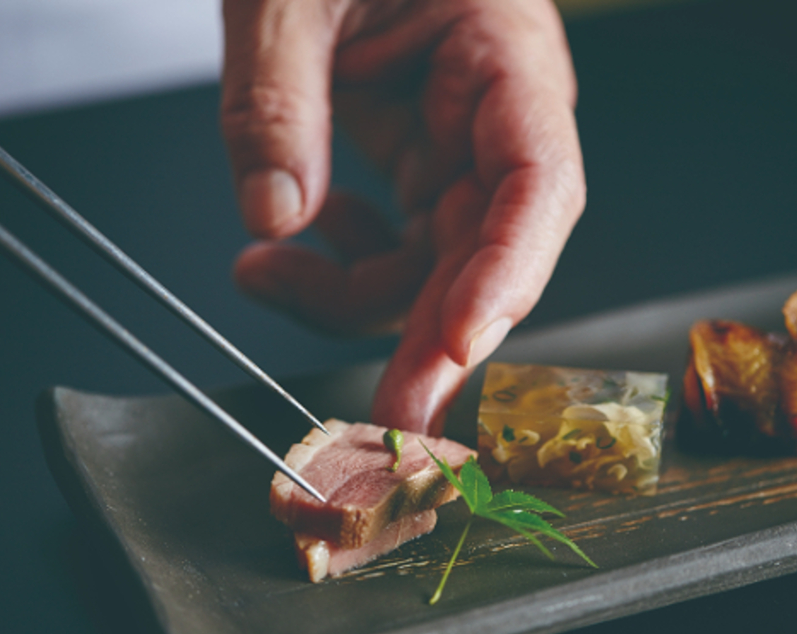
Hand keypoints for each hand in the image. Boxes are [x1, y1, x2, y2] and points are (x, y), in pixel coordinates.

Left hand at [221, 0, 584, 434]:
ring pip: (436, 262)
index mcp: (505, 55)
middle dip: (430, 336)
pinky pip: (397, 238)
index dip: (506, 276)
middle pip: (488, 250)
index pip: (535, 185)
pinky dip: (341, 261)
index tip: (456, 348)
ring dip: (353, 294)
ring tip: (260, 274)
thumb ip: (276, 103)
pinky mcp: (413, 151)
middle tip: (380, 416)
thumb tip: (275, 220)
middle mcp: (496, 111)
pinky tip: (288, 242)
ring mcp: (457, 137)